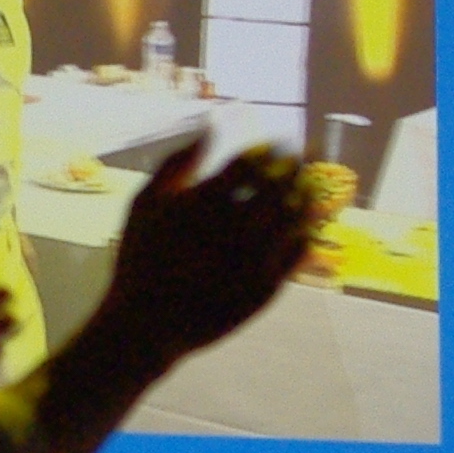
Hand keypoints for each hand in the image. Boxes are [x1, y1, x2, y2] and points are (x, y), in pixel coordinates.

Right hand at [91, 142, 312, 363]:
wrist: (147, 324)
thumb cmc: (142, 258)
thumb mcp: (145, 203)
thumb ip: (176, 163)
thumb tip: (208, 128)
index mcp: (208, 201)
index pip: (253, 163)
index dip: (271, 150)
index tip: (277, 145)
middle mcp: (236, 228)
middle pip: (282, 186)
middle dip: (298, 166)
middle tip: (306, 156)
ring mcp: (254, 260)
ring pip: (297, 217)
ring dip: (309, 195)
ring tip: (311, 186)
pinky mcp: (266, 288)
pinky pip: (298, 252)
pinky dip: (305, 232)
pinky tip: (304, 223)